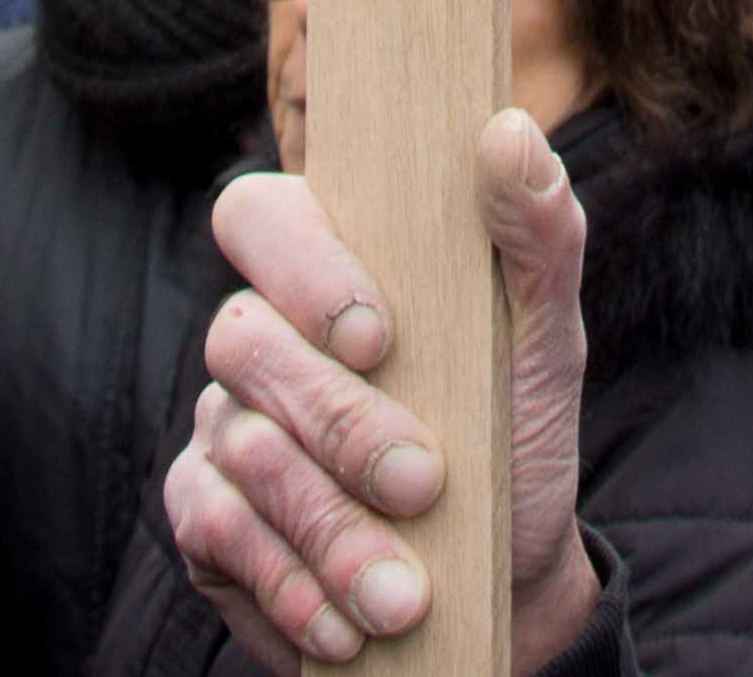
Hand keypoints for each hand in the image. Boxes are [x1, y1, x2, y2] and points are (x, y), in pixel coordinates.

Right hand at [161, 110, 595, 667]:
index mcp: (329, 270)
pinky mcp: (208, 518)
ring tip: (404, 592)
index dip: (302, 267)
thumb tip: (507, 130)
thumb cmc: (514, 439)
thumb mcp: (544, 341)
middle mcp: (260, 337)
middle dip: (339, 425)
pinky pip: (220, 535)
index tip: (378, 337)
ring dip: (331, 530)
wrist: (505, 582)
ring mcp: (225, 427)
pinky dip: (292, 585)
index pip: (260, 217)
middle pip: (244, 341)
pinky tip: (349, 623)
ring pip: (241, 452)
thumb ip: (536, 234)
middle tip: (422, 486)